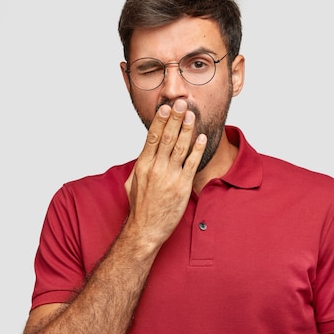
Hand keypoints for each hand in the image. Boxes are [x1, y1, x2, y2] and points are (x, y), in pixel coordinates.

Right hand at [124, 99, 206, 248]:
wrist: (146, 230)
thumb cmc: (140, 207)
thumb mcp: (132, 183)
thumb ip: (139, 166)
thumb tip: (143, 154)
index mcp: (142, 165)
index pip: (151, 137)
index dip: (160, 121)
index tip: (166, 108)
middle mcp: (155, 168)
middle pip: (166, 137)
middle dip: (175, 119)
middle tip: (182, 103)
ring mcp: (169, 177)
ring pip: (179, 147)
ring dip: (187, 129)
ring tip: (192, 115)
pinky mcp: (182, 186)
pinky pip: (191, 163)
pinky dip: (197, 149)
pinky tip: (202, 138)